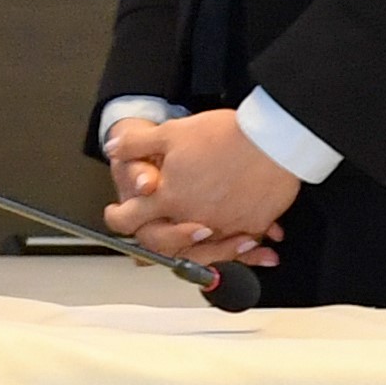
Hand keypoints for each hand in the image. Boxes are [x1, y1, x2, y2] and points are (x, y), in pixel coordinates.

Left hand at [102, 110, 290, 268]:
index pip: (130, 220)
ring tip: (195, 237)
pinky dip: (238, 245)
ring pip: (204, 251)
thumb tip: (114, 148)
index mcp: (169, 198)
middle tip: (153, 230)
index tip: (118, 215)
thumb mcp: (170, 133)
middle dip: (155, 240)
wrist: (271, 139)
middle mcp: (194, 218)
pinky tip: (239, 239)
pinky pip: (241, 244)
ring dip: (197, 247)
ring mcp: (225, 226)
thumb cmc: (224, 136)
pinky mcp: (253, 224)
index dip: (117, 218)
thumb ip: (136, 144)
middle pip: (164, 245)